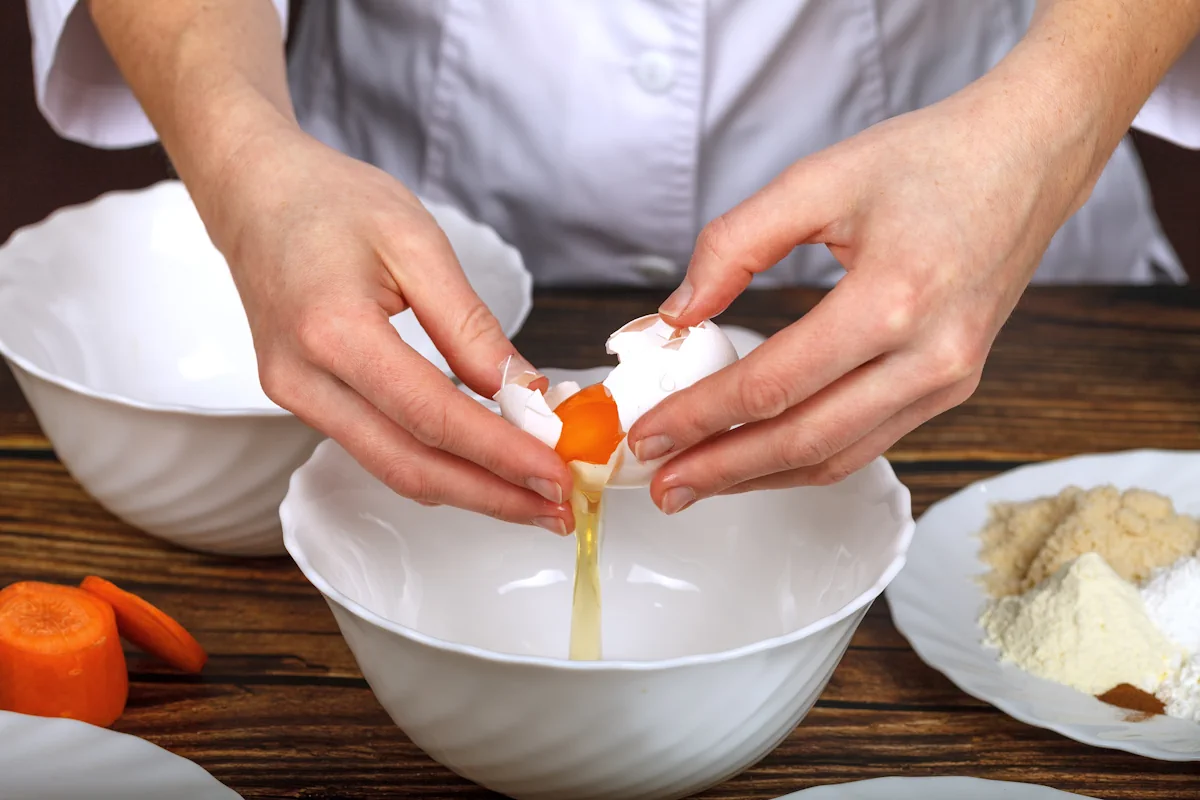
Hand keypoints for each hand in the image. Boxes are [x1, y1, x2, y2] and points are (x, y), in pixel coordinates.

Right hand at [198, 129, 573, 532]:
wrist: (252, 190)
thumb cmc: (329, 200)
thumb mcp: (417, 242)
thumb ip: (471, 326)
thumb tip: (524, 393)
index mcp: (333, 332)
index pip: (434, 416)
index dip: (502, 454)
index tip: (556, 474)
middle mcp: (303, 379)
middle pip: (410, 465)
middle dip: (491, 495)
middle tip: (555, 509)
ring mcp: (295, 396)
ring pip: (391, 467)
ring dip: (466, 489)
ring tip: (530, 495)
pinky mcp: (301, 398)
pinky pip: (374, 448)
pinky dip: (433, 463)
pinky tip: (480, 463)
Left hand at [628, 74, 1106, 513]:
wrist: (1028, 157)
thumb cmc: (930, 159)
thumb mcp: (817, 179)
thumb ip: (734, 244)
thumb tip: (679, 314)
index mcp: (894, 299)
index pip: (774, 383)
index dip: (701, 416)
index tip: (648, 435)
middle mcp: (930, 356)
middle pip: (805, 439)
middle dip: (722, 469)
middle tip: (661, 485)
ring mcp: (949, 380)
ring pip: (839, 456)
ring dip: (761, 477)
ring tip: (697, 482)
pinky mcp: (953, 386)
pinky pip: (870, 441)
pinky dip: (807, 458)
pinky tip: (761, 457)